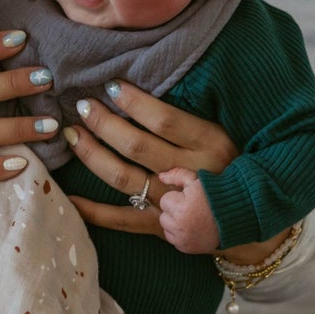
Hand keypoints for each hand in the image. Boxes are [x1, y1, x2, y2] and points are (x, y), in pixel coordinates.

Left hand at [61, 80, 238, 239]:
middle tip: (83, 105)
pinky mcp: (159, 228)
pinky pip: (119, 219)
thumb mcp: (222, 134)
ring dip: (91, 154)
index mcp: (209, 146)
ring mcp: (171, 204)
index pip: (164, 120)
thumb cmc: (229, 165)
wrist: (247, 217)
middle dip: (103, 123)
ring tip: (72, 134)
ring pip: (122, 177)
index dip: (134, 102)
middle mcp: (188, 175)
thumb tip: (138, 91)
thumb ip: (187, 118)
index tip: (111, 86)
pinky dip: (91, 210)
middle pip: (136, 146)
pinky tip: (67, 195)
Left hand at [156, 168, 220, 253]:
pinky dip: (181, 235)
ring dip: (176, 224)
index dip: (178, 198)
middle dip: (175, 211)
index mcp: (180, 208)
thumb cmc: (215, 196)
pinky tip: (194, 229)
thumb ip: (177, 175)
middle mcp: (179, 226)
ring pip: (167, 229)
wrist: (234, 218)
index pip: (165, 201)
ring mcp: (183, 240)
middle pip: (164, 216)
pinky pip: (174, 241)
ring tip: (193, 219)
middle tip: (193, 209)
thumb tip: (160, 176)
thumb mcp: (197, 181)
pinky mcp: (187, 249)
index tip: (191, 199)